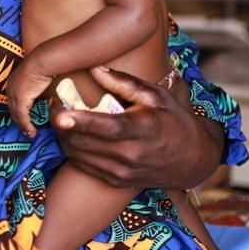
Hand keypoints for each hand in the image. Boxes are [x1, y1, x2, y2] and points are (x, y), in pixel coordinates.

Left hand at [6, 54, 51, 137]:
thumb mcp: (37, 79)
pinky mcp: (20, 99)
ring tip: (30, 134)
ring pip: (16, 115)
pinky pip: (22, 116)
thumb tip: (42, 95)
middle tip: (27, 131)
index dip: (18, 113)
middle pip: (13, 110)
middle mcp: (10, 88)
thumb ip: (36, 88)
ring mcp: (14, 93)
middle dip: (19, 122)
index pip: (13, 102)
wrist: (42, 61)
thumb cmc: (43, 66)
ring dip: (23, 126)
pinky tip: (32, 131)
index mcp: (13, 82)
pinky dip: (27, 125)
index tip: (24, 121)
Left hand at [51, 67, 221, 189]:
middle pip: (84, 141)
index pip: (108, 128)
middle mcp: (131, 156)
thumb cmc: (173, 120)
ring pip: (78, 154)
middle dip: (61, 121)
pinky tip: (72, 132)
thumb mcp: (155, 95)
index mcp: (144, 130)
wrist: (193, 160)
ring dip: (63, 134)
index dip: (83, 121)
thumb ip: (124, 82)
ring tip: (61, 114)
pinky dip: (71, 147)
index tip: (62, 114)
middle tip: (55, 101)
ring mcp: (122, 172)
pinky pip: (82, 165)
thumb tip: (94, 68)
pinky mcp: (115, 181)